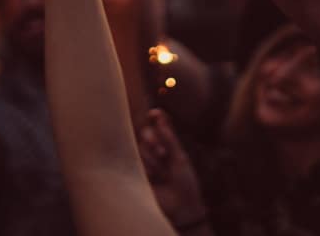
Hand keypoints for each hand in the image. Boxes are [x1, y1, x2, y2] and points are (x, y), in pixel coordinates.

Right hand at [138, 109, 206, 228]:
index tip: (154, 113)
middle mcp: (153, 151)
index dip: (154, 118)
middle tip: (163, 153)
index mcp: (166, 145)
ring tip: (164, 173)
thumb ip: (168, 136)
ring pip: (140, 147)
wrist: (182, 207)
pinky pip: (134, 161)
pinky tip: (155, 178)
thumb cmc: (185, 182)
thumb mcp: (179, 157)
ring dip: (153, 159)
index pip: (156, 126)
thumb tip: (158, 113)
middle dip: (152, 139)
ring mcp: (144, 162)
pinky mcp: (135, 173)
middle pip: (145, 133)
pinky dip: (147, 168)